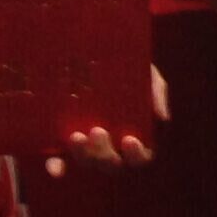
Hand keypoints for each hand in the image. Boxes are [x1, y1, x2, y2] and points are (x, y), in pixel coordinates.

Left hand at [42, 67, 168, 176]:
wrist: (92, 49)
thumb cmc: (126, 67)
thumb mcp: (145, 73)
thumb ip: (156, 90)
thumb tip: (161, 117)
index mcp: (134, 135)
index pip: (141, 156)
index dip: (137, 155)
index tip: (129, 140)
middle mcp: (111, 146)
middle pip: (112, 164)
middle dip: (104, 153)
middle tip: (97, 132)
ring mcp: (87, 144)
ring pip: (88, 162)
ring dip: (83, 155)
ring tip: (76, 136)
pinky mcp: (63, 140)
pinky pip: (59, 161)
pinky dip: (57, 167)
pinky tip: (54, 167)